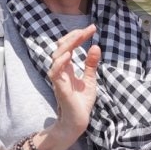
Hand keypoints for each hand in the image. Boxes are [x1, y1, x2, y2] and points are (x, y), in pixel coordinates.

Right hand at [47, 26, 99, 143]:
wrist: (78, 121)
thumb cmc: (81, 102)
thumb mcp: (90, 79)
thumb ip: (90, 64)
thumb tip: (96, 46)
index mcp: (67, 67)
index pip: (69, 46)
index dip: (79, 36)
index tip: (92, 28)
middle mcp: (61, 70)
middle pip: (61, 46)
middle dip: (74, 36)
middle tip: (89, 29)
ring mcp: (58, 77)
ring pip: (56, 55)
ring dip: (68, 44)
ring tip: (79, 36)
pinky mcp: (58, 86)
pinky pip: (54, 71)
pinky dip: (60, 62)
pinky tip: (70, 55)